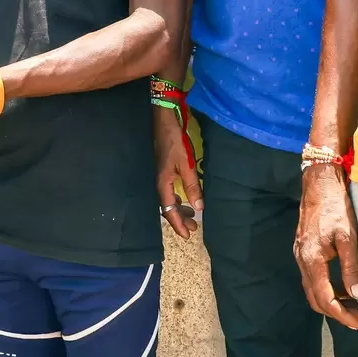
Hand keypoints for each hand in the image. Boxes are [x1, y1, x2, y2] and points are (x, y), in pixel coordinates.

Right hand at [154, 103, 200, 239]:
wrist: (161, 120)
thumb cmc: (174, 142)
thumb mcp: (186, 164)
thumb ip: (192, 186)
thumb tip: (199, 209)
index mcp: (162, 184)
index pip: (168, 211)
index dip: (178, 225)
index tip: (188, 235)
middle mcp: (158, 183)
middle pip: (167, 208)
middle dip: (180, 219)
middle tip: (194, 227)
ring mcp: (158, 176)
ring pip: (167, 199)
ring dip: (179, 209)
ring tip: (192, 214)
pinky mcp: (161, 170)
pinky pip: (168, 191)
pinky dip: (177, 198)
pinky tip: (185, 197)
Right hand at [293, 164, 357, 328]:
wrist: (319, 183)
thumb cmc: (335, 207)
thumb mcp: (347, 236)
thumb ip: (351, 266)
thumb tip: (357, 294)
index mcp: (312, 259)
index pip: (324, 297)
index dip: (340, 314)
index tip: (357, 322)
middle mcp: (302, 259)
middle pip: (314, 297)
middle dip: (335, 311)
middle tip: (356, 318)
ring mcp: (300, 254)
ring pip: (312, 288)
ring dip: (330, 300)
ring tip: (352, 305)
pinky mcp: (303, 248)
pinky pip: (312, 276)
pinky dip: (326, 287)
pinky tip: (342, 285)